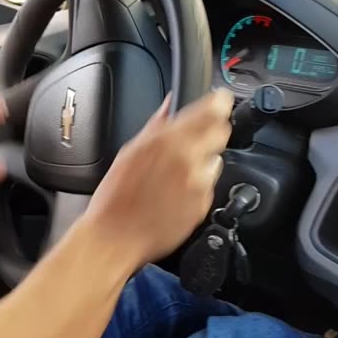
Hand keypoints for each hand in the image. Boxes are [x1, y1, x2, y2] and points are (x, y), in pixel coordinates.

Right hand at [84, 89, 233, 268]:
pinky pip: (208, 187)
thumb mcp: (130, 152)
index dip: (218, 102)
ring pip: (215, 161)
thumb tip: (170, 105)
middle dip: (212, 132)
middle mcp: (189, 160)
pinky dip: (197, 187)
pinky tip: (175, 194)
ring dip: (202, 163)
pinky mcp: (203, 206)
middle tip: (195, 139)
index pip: (212, 109)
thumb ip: (156, 126)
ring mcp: (199, 185)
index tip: (220, 100)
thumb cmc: (115, 196)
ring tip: (176, 176)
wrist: (115, 237)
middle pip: (222, 133)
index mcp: (168, 141)